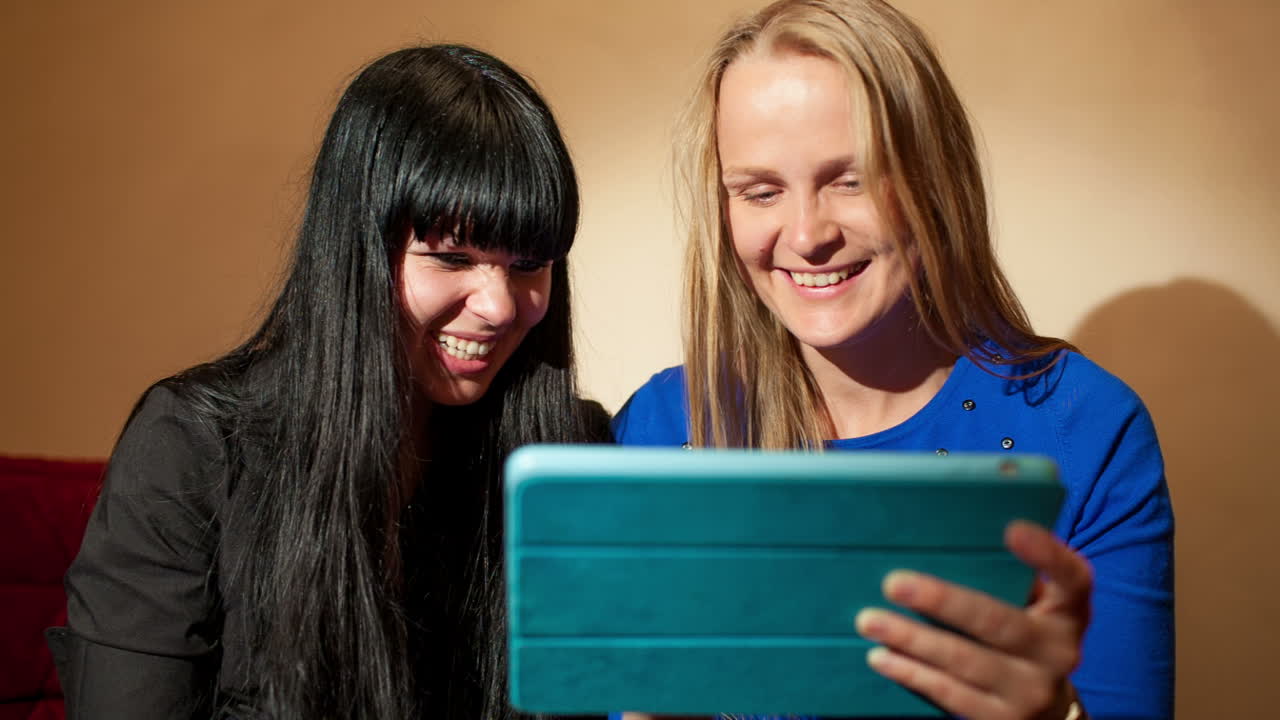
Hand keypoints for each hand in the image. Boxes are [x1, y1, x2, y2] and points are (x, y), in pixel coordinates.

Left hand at [854, 520, 1090, 719]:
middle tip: (893, 583)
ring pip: (966, 662)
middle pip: (999, 623)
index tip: (1013, 529)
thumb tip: (943, 532)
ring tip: (871, 621)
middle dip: (943, 601)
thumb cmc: (1026, 637)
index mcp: (1068, 613)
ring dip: (913, 640)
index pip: (1073, 578)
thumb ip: (1008, 577)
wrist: (1049, 712)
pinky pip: (951, 696)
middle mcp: (1058, 652)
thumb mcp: (1036, 607)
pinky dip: (912, 674)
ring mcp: (1032, 692)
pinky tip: (882, 656)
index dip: (1047, 554)